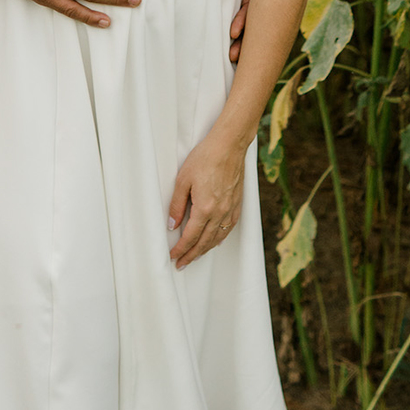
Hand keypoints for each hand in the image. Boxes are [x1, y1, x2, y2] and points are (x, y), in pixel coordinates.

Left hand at [168, 134, 245, 269]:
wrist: (229, 146)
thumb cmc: (205, 158)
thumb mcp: (183, 180)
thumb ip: (177, 205)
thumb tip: (172, 225)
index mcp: (205, 208)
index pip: (190, 237)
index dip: (181, 249)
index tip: (173, 256)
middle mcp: (219, 213)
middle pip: (204, 242)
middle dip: (191, 255)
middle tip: (181, 264)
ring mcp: (230, 209)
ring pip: (217, 238)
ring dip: (205, 250)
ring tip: (195, 256)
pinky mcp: (237, 204)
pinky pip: (229, 228)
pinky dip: (220, 238)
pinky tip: (215, 241)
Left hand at [228, 0, 256, 64]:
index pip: (251, 3)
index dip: (243, 18)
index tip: (233, 32)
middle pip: (254, 21)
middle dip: (245, 39)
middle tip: (233, 56)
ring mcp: (253, 4)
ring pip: (250, 27)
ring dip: (242, 42)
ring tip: (232, 58)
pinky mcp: (247, 10)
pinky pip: (244, 26)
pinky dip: (241, 37)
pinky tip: (234, 53)